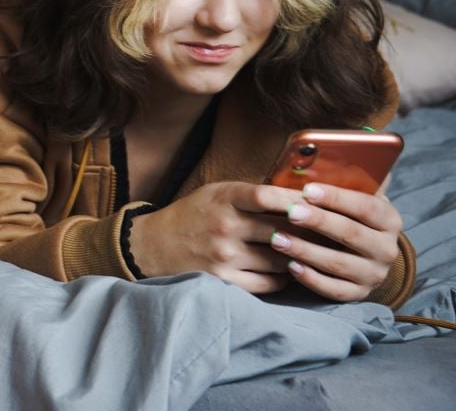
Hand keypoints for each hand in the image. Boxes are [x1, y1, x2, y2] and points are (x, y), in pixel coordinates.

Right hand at [129, 181, 303, 293]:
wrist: (153, 245)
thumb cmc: (192, 216)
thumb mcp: (216, 193)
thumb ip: (252, 195)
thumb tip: (302, 199)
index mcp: (224, 198)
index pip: (268, 195)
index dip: (297, 200)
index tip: (315, 206)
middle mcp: (225, 226)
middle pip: (283, 230)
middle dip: (308, 233)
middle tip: (324, 235)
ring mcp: (225, 256)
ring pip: (282, 260)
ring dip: (297, 258)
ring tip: (305, 254)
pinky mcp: (225, 280)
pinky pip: (270, 283)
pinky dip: (283, 278)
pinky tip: (284, 271)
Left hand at [266, 183, 402, 302]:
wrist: (361, 252)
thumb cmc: (346, 214)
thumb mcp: (351, 196)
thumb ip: (343, 180)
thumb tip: (319, 157)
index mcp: (389, 219)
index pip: (365, 206)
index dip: (336, 198)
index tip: (307, 190)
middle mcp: (387, 249)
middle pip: (351, 234)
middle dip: (318, 222)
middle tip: (289, 213)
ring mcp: (374, 274)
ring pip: (339, 264)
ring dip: (306, 251)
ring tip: (277, 239)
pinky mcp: (358, 294)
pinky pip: (333, 290)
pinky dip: (311, 278)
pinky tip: (290, 266)